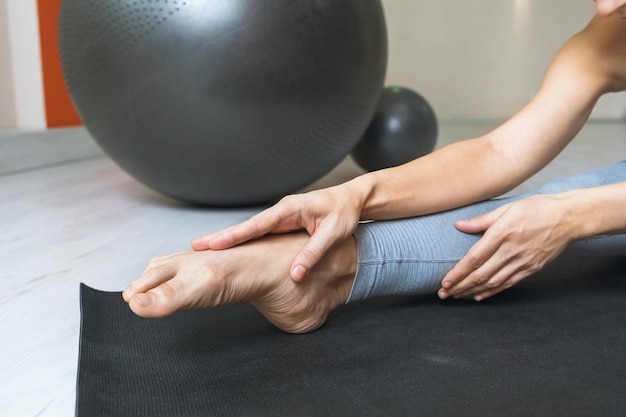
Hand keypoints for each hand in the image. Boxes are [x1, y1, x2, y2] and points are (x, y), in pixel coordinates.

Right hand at [191, 184, 363, 281]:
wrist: (351, 200)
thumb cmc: (343, 213)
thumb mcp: (332, 233)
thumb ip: (312, 253)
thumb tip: (295, 275)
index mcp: (290, 209)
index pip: (257, 225)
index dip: (235, 235)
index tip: (214, 244)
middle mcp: (281, 212)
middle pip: (247, 227)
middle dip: (222, 237)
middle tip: (196, 247)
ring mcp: (280, 218)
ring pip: (251, 232)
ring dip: (230, 240)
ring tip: (206, 250)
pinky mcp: (283, 224)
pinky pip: (260, 234)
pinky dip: (244, 241)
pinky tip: (233, 251)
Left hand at [438, 194, 575, 300]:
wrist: (569, 218)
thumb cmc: (537, 208)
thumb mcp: (507, 208)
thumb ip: (482, 220)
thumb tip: (459, 225)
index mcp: (502, 233)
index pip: (475, 258)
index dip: (458, 273)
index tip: (444, 282)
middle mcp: (511, 251)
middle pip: (481, 275)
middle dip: (460, 286)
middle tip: (443, 294)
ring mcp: (522, 262)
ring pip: (493, 282)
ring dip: (472, 291)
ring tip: (456, 296)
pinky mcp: (531, 268)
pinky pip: (508, 284)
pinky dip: (492, 292)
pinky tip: (479, 296)